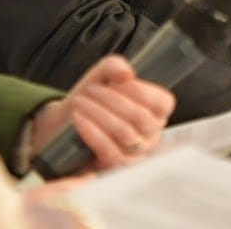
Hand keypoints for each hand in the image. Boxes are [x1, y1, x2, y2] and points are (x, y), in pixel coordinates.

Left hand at [30, 54, 174, 169]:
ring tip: (81, 102)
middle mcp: (151, 134)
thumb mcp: (103, 75)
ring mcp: (135, 152)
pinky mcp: (115, 165)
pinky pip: (108, 149)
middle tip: (91, 90)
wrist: (67, 122)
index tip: (119, 82)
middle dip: (112, 100)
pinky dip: (91, 131)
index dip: (142, 91)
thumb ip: (115, 66)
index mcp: (156, 111)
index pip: (163, 103)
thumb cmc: (93, 98)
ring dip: (98, 113)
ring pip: (124, 133)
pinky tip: (79, 118)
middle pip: (140, 117)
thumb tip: (126, 74)